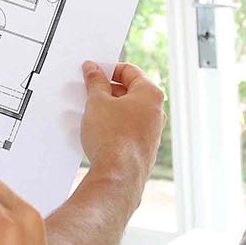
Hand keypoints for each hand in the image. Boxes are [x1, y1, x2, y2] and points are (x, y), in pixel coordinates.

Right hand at [79, 60, 163, 182]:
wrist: (118, 175)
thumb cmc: (112, 137)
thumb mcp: (97, 102)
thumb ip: (95, 82)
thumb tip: (93, 69)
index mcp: (151, 94)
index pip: (129, 71)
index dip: (108, 69)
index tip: (92, 72)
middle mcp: (157, 112)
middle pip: (131, 91)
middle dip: (108, 90)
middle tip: (88, 92)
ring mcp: (153, 132)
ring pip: (129, 111)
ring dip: (111, 109)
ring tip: (91, 113)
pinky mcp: (145, 148)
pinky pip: (129, 129)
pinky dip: (115, 125)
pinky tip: (99, 131)